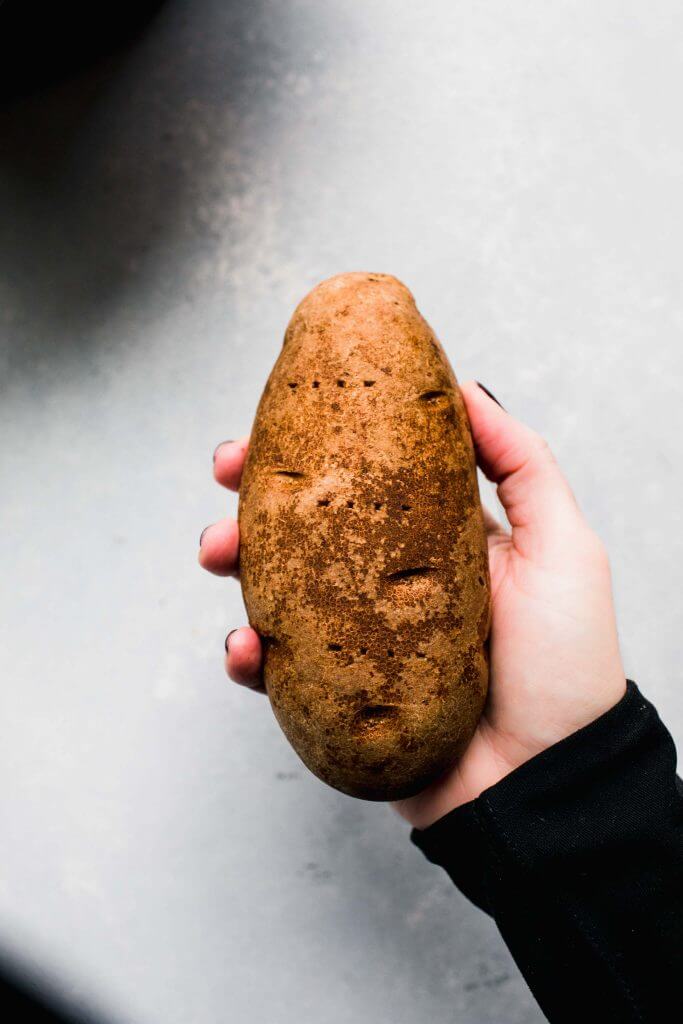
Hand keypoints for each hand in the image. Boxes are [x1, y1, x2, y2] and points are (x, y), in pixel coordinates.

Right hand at [199, 382, 625, 828]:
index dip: (321, 446)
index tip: (283, 416)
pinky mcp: (332, 697)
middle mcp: (385, 585)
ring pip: (276, 589)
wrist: (548, 782)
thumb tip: (466, 389)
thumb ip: (521, 464)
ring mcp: (356, 642)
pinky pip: (274, 669)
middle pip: (306, 528)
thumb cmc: (566, 665)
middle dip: (258, 493)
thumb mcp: (562, 546)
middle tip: (227, 472)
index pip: (365, 479)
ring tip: (219, 552)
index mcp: (432, 541)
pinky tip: (246, 646)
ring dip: (236, 562)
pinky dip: (247, 653)